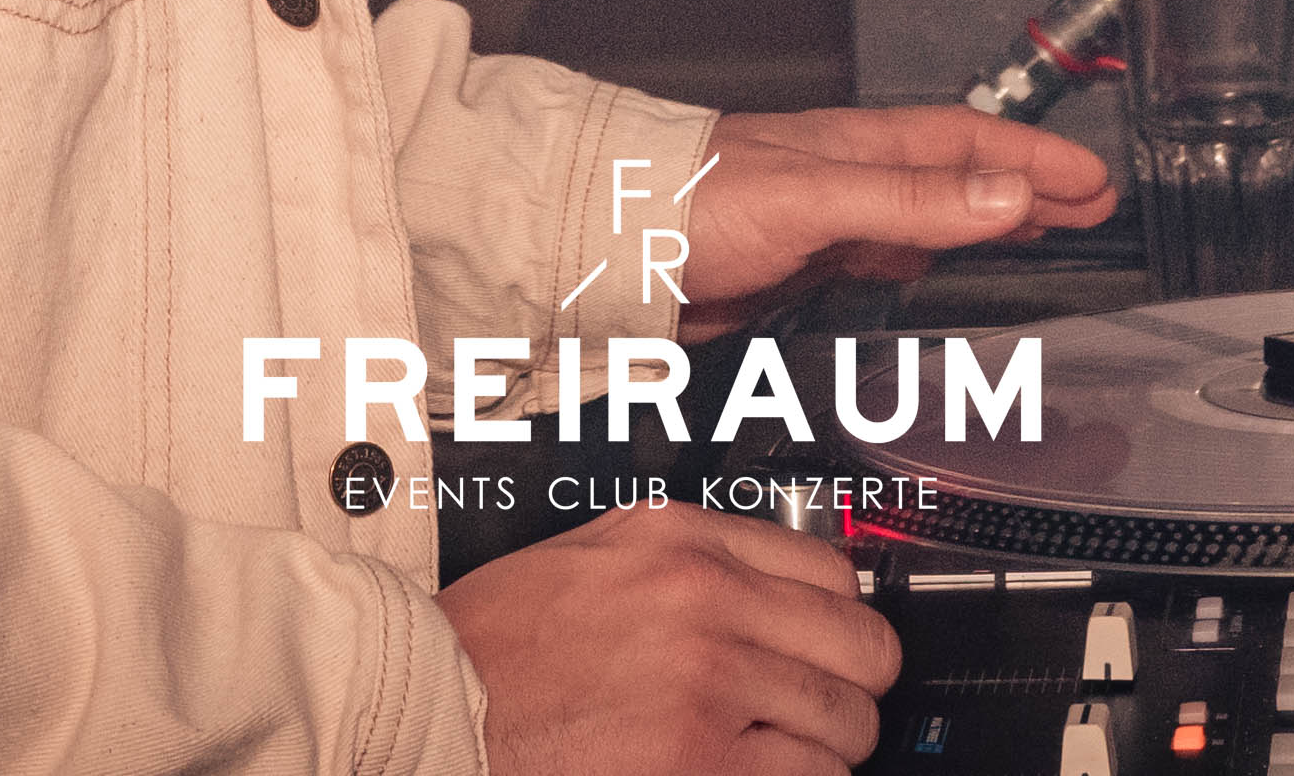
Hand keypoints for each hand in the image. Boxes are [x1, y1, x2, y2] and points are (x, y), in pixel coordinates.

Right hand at [439, 504, 900, 775]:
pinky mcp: (699, 765)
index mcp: (681, 540)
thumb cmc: (494, 644)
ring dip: (820, 749)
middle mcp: (705, 602)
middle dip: (847, 688)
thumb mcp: (594, 552)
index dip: (839, 621)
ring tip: (768, 753)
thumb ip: (693, 556)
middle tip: (814, 709)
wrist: (431, 709)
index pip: (835, 571)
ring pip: (846, 725)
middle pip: (862, 649)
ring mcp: (708, 686)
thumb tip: (780, 583)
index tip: (830, 647)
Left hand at [670, 105, 1116, 334]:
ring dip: (984, 221)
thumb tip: (1007, 193)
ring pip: (927, 215)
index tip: (1092, 179)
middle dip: (1028, 186)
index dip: (1036, 159)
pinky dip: (922, 259)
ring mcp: (824, 219)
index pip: (972, 143)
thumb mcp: (818, 196)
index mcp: (862, 148)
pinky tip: (925, 270)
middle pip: (960, 176)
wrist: (608, 246)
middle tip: (1089, 204)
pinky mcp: (795, 262)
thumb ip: (913, 200)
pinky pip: (882, 254)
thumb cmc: (690, 200)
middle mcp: (849, 177)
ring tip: (1036, 229)